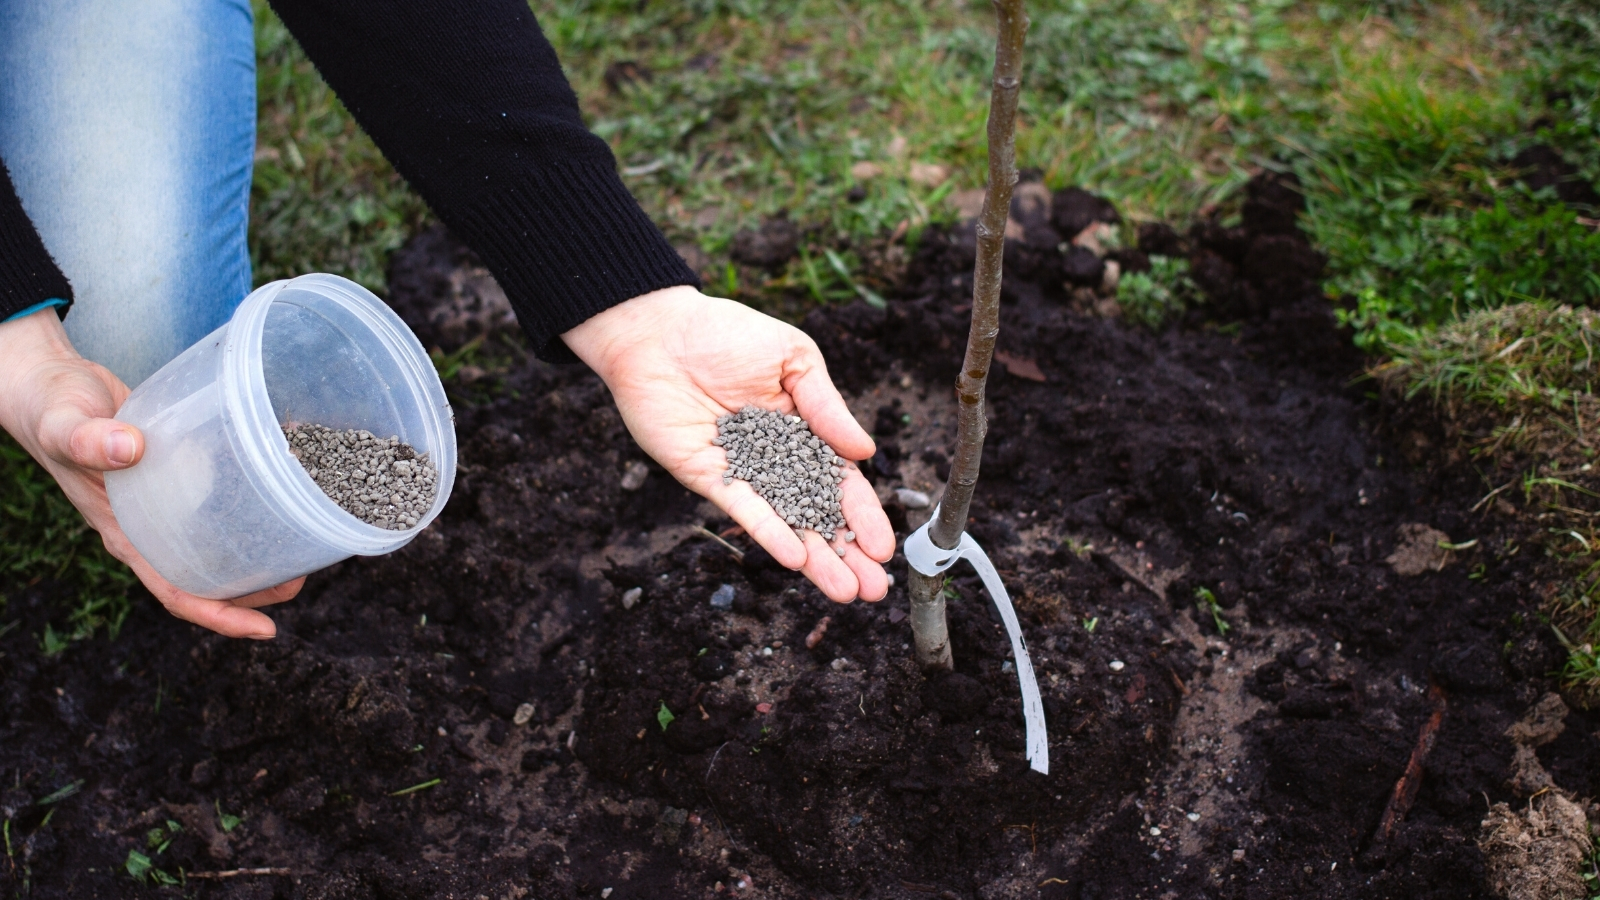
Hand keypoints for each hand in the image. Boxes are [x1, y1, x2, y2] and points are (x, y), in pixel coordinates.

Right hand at [0, 309, 302, 637]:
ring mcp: (162, 505)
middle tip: (301, 582)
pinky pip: (213, 501)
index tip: (265, 629)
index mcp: (123, 533)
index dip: (220, 615)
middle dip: (254, 589)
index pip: (174, 591)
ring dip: (257, 552)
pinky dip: (246, 503)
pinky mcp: (175, 475)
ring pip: (214, 543)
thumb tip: (127, 449)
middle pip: (207, 576)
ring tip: (302, 549)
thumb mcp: (63, 424)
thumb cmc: (50, 410)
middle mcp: (147, 528)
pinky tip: (280, 489)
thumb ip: (87, 440)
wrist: (47, 385)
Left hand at [563, 286, 893, 601]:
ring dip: (814, 559)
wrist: (659, 331)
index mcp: (803, 432)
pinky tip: (794, 559)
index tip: (884, 548)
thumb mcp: (794, 360)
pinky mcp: (708, 477)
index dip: (863, 516)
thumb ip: (827, 408)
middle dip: (845, 553)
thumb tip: (865, 452)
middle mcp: (775, 460)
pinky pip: (744, 510)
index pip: (840, 483)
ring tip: (845, 592)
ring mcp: (743, 473)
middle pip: (817, 515)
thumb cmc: (727, 334)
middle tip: (873, 590)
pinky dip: (769, 533)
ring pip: (785, 523)